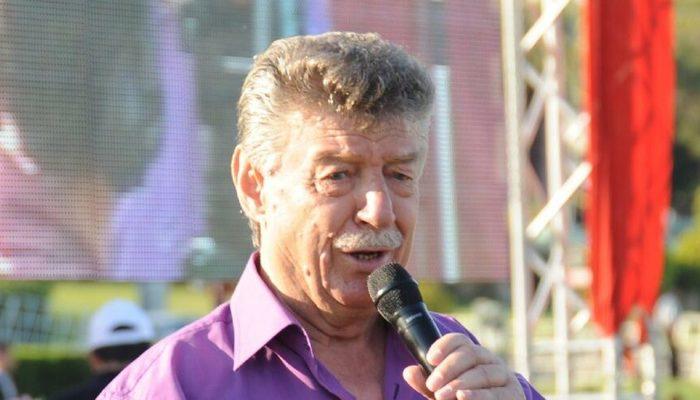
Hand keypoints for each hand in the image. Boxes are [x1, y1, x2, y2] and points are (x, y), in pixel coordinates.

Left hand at [403, 333, 525, 399]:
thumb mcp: (442, 392)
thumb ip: (426, 384)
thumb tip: (409, 371)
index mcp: (472, 355)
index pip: (459, 341)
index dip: (444, 345)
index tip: (429, 358)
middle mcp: (489, 360)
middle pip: (470, 354)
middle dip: (448, 369)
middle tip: (432, 385)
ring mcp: (503, 375)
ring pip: (483, 372)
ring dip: (460, 384)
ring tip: (442, 395)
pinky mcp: (513, 393)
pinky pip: (496, 393)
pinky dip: (478, 396)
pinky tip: (462, 397)